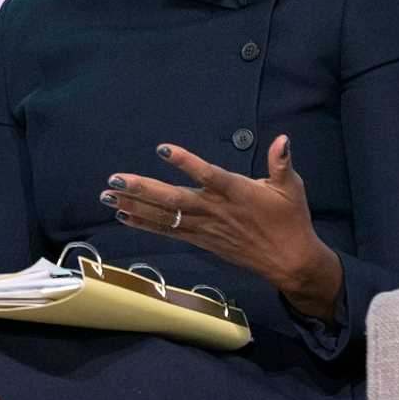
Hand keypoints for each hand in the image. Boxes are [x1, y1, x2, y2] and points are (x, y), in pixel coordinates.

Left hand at [99, 135, 341, 316]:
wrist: (290, 261)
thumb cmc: (290, 219)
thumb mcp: (291, 187)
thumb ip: (281, 162)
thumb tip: (282, 139)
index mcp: (238, 192)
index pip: (208, 175)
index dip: (186, 163)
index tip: (163, 150)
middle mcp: (216, 210)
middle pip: (175, 199)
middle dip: (143, 190)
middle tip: (116, 180)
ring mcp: (205, 227)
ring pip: (165, 216)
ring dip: (134, 206)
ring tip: (107, 196)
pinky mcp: (200, 240)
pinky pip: (168, 231)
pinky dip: (145, 224)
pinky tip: (123, 215)